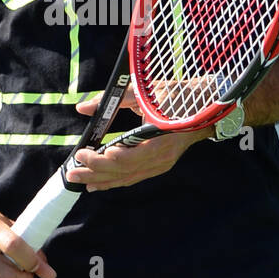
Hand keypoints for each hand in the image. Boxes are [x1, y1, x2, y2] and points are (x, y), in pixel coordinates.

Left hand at [65, 88, 210, 191]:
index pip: (125, 158)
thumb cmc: (176, 95)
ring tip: (81, 182)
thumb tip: (83, 108)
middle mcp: (161, 157)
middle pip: (123, 171)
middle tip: (72, 172)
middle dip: (95, 172)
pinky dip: (116, 180)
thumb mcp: (144, 93)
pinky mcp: (161, 165)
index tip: (82, 153)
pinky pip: (136, 177)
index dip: (101, 159)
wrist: (206, 106)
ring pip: (128, 178)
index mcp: (158, 140)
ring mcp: (162, 164)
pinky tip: (101, 183)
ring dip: (103, 181)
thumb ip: (113, 101)